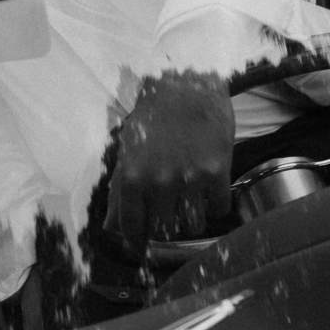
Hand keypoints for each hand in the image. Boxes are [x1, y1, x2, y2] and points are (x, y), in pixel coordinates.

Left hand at [103, 71, 234, 251]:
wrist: (188, 83)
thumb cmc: (153, 116)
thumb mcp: (127, 150)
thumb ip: (120, 191)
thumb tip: (111, 227)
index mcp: (130, 178)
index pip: (132, 228)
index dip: (138, 240)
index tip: (142, 245)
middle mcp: (157, 183)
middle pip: (164, 229)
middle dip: (166, 227)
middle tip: (170, 216)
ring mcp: (188, 179)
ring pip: (192, 225)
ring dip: (192, 220)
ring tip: (191, 205)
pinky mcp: (217, 173)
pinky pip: (218, 209)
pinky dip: (215, 207)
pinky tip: (211, 194)